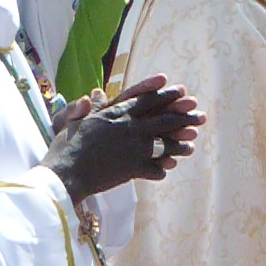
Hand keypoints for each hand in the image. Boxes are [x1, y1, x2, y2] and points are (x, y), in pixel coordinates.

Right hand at [44, 74, 203, 200]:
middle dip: (184, 117)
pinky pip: (155, 168)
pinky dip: (162, 167)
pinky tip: (169, 168)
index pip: (146, 101)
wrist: (65, 173)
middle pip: (163, 120)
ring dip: (179, 144)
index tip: (182, 91)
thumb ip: (88, 109)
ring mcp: (133, 149)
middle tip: (200, 116)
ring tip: (191, 145)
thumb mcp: (74, 121)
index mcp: (116, 114)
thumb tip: (93, 94)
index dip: (166, 95)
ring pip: (164, 144)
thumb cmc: (65, 147)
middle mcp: (128, 129)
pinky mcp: (133, 169)